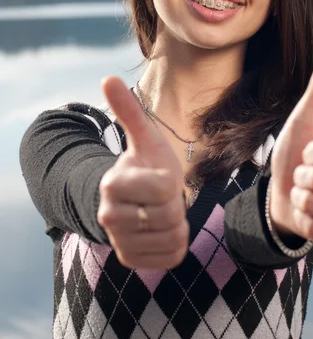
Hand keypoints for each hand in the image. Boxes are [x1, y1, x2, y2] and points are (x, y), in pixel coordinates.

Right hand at [97, 77, 188, 269]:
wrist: (136, 199)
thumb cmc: (146, 165)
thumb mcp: (145, 138)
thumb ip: (129, 112)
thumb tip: (108, 77)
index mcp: (112, 184)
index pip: (165, 188)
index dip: (172, 181)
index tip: (160, 177)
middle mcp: (109, 217)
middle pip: (170, 214)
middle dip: (175, 203)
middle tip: (163, 196)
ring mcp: (118, 243)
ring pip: (172, 237)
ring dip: (177, 224)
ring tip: (163, 211)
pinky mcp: (131, 261)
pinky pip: (172, 257)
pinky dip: (177, 244)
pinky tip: (163, 230)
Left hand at [270, 42, 312, 246]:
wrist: (283, 189)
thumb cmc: (296, 151)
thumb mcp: (304, 117)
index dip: (309, 153)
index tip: (310, 153)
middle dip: (302, 176)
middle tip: (305, 173)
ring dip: (300, 198)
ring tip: (305, 192)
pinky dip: (304, 220)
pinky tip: (308, 212)